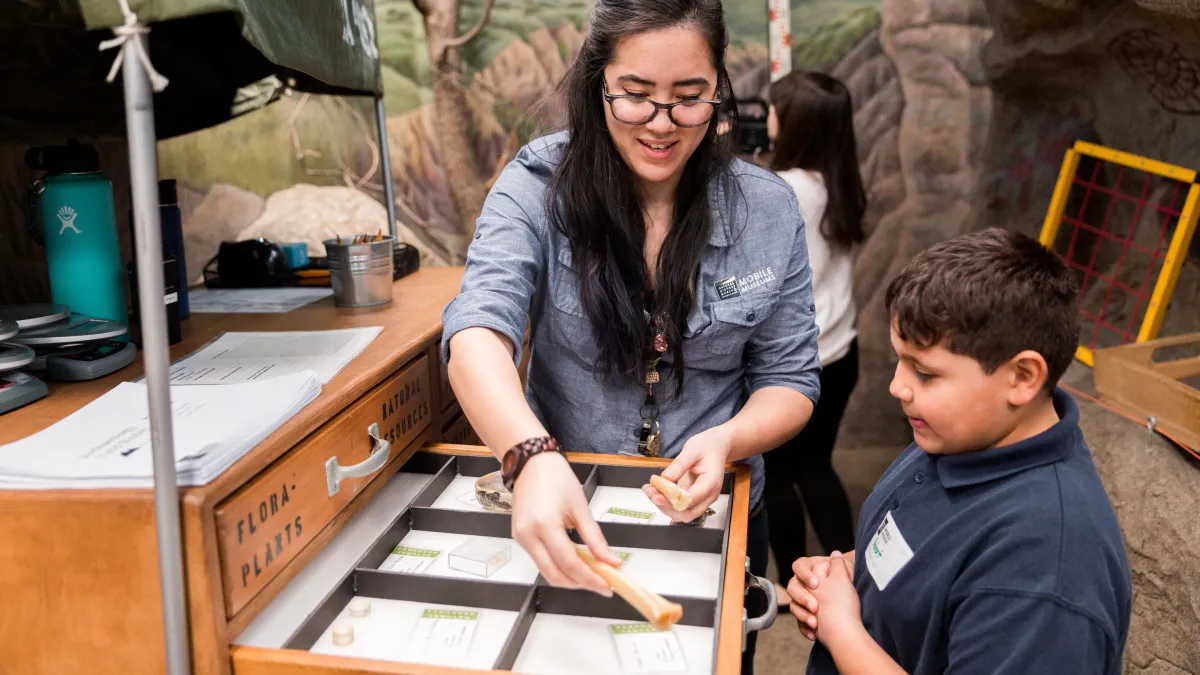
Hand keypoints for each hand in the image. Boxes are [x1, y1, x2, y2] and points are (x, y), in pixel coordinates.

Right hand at [511, 452, 623, 594]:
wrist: (531, 463)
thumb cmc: (556, 478)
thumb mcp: (581, 507)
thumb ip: (595, 538)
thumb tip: (611, 561)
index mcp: (545, 525)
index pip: (569, 563)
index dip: (590, 579)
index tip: (607, 586)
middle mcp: (528, 535)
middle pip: (555, 575)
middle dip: (580, 584)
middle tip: (601, 584)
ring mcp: (521, 538)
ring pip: (546, 572)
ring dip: (570, 578)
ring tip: (591, 574)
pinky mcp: (520, 538)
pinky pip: (540, 561)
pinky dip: (559, 566)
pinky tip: (575, 562)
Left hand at [643, 424, 732, 521]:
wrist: (717, 447)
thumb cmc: (708, 447)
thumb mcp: (692, 449)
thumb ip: (679, 465)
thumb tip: (664, 479)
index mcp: (711, 483)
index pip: (692, 499)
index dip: (673, 500)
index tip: (657, 494)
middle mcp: (708, 496)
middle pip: (687, 513)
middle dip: (666, 507)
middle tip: (651, 493)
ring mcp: (702, 499)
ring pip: (682, 514)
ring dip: (664, 506)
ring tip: (649, 490)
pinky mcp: (694, 498)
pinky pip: (680, 507)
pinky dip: (666, 502)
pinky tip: (655, 491)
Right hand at [787, 551, 854, 639]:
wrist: (850, 621)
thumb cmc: (845, 596)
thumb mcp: (844, 579)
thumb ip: (839, 564)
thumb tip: (836, 553)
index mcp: (811, 571)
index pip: (799, 566)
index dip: (805, 574)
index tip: (816, 584)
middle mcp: (803, 585)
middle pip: (792, 587)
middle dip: (803, 597)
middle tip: (815, 606)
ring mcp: (803, 602)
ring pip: (793, 605)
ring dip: (802, 614)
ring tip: (814, 623)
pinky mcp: (804, 616)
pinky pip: (798, 622)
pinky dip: (805, 628)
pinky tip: (813, 634)